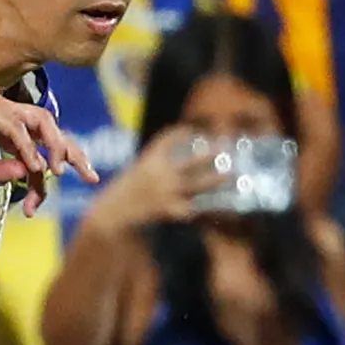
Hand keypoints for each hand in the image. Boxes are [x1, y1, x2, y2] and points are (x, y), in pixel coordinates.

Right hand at [0, 87, 96, 206]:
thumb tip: (26, 175)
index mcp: (8, 131)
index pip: (40, 150)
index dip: (47, 178)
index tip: (37, 207)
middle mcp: (10, 118)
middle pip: (53, 131)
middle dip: (74, 153)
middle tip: (91, 176)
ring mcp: (2, 110)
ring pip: (43, 122)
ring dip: (56, 146)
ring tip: (59, 173)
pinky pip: (17, 128)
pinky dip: (29, 147)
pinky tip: (34, 167)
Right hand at [92, 125, 232, 226]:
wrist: (112, 214)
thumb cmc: (122, 195)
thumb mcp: (134, 174)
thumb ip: (153, 169)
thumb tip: (174, 167)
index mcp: (148, 161)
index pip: (166, 139)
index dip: (180, 133)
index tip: (192, 129)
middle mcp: (160, 175)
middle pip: (190, 162)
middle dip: (208, 155)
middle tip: (224, 147)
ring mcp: (166, 193)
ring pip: (197, 185)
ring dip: (215, 180)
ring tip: (232, 175)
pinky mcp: (170, 211)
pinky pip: (193, 208)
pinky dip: (206, 208)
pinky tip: (220, 207)